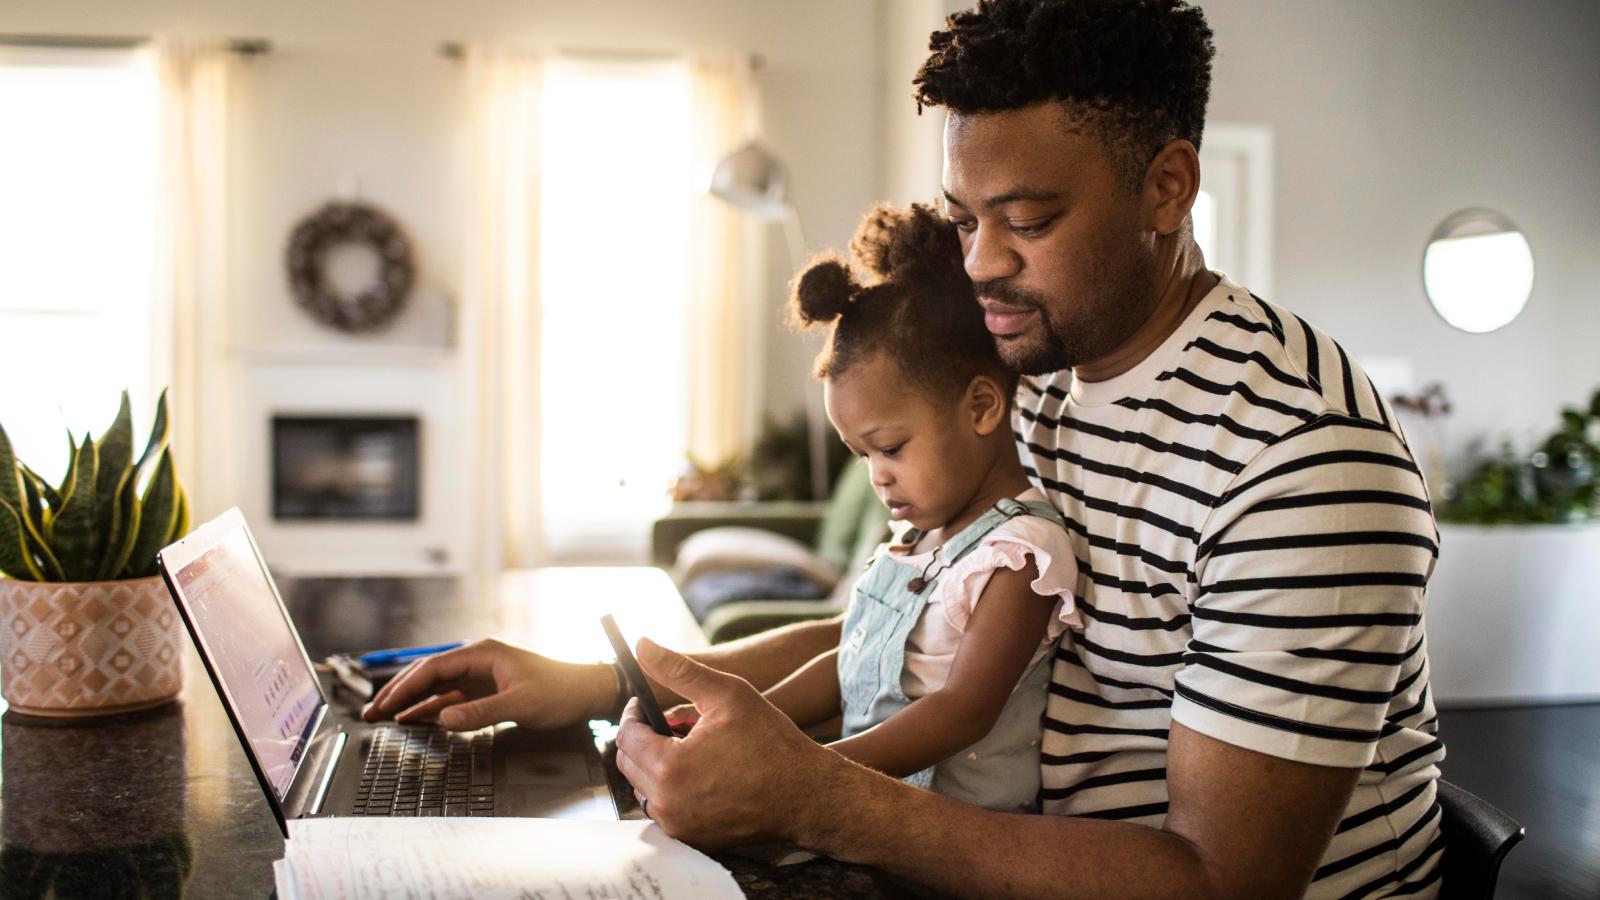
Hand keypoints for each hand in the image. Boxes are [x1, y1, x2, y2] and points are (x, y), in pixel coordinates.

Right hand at [360, 638, 613, 730]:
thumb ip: (481, 712)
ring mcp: (480, 675)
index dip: (406, 686)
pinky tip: (413, 718)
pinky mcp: (486, 690)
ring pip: (436, 687)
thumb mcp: (521, 703)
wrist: (586, 692)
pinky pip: (450, 698)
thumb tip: (444, 718)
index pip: (434, 668)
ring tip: (383, 716)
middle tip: (371, 712)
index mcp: (482, 653)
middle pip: (429, 675)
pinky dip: (430, 708)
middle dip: (399, 693)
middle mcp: (477, 660)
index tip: (385, 704)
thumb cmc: (560, 692)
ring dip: (411, 701)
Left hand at [614, 638, 838, 847]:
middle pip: (629, 763)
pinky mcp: (691, 838)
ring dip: (656, 763)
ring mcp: (679, 825)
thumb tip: (643, 645)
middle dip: (645, 738)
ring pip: (644, 787)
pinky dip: (672, 788)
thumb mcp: (727, 694)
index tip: (644, 703)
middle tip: (674, 723)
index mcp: (669, 766)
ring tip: (691, 746)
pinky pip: (665, 807)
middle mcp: (667, 802)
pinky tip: (702, 771)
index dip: (633, 714)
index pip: (626, 736)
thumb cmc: (771, 742)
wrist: (806, 794)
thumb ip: (679, 670)